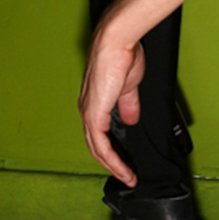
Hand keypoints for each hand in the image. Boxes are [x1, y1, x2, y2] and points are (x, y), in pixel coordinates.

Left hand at [79, 30, 144, 186]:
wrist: (116, 43)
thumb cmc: (121, 56)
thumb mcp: (128, 86)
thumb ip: (128, 105)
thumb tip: (131, 118)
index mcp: (95, 102)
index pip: (100, 134)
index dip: (113, 150)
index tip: (126, 161)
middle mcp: (88, 110)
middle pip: (96, 146)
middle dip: (113, 164)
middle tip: (127, 175)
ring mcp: (89, 113)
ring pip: (97, 149)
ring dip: (114, 166)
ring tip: (128, 177)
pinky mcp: (94, 115)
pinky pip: (101, 145)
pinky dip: (113, 160)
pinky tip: (123, 167)